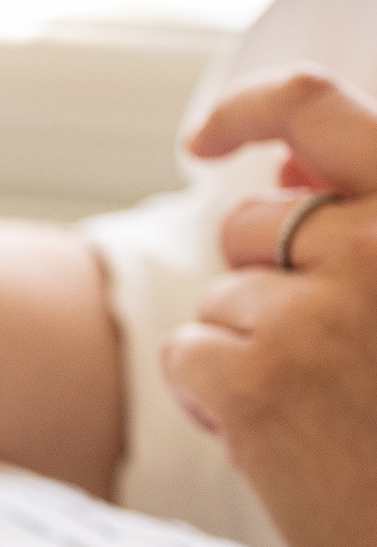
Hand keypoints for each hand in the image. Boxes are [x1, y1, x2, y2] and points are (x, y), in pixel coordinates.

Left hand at [163, 67, 376, 546]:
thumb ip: (363, 228)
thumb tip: (282, 174)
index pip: (318, 109)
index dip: (252, 110)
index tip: (208, 138)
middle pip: (251, 225)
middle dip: (264, 284)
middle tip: (329, 359)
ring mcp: (319, 309)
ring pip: (219, 299)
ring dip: (246, 351)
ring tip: (322, 408)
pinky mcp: (258, 376)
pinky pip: (186, 355)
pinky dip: (213, 399)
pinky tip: (281, 437)